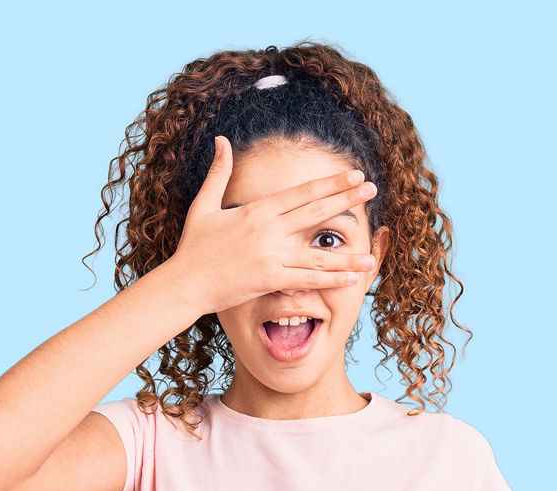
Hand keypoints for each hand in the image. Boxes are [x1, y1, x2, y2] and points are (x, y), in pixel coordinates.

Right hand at [164, 135, 378, 316]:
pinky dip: (331, 279)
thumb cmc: (193, 247)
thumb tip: (221, 140)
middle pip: (315, 211)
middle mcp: (268, 230)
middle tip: (372, 189)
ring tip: (371, 252)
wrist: (183, 283)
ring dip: (346, 252)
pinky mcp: (270, 280)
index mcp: (256, 210)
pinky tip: (352, 278)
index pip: (302, 192)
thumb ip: (218, 173)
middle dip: (347, 199)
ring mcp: (270, 255)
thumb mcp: (203, 205)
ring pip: (317, 252)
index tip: (353, 175)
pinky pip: (307, 279)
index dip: (330, 182)